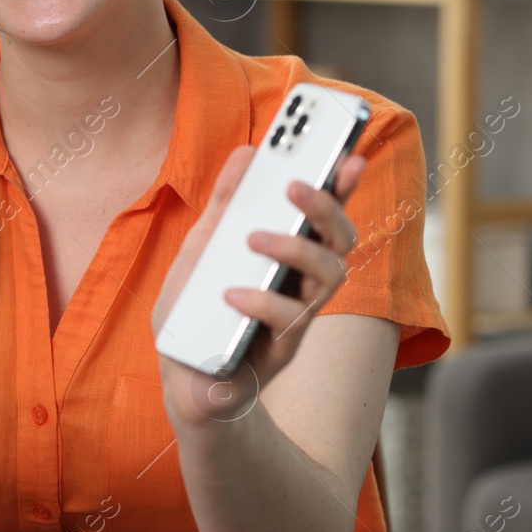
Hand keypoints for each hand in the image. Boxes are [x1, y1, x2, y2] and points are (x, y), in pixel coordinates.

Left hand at [152, 146, 366, 427]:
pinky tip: (231, 294)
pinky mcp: (283, 351)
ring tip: (254, 238)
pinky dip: (261, 301)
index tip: (349, 154)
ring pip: (330, 277)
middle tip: (294, 187)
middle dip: (325, 208)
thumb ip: (224, 204)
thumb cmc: (197, 309)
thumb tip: (247, 152)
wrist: (182, 378)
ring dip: (295, 249)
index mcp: (288, 254)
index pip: (326, 213)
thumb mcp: (201, 248)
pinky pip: (290, 320)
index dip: (343, 185)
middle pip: (340, 241)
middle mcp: (303, 282)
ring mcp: (298, 316)